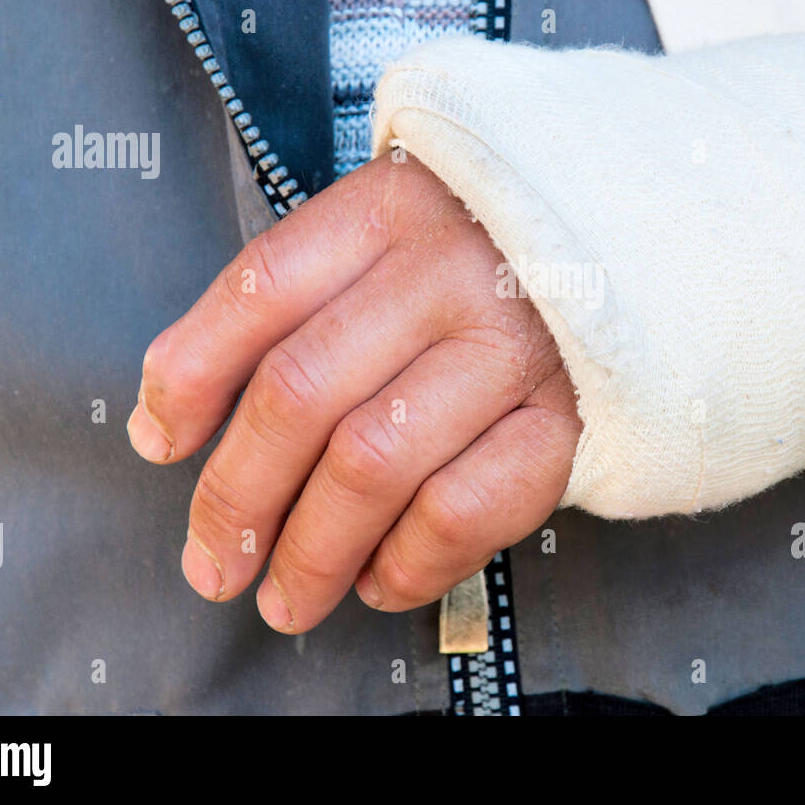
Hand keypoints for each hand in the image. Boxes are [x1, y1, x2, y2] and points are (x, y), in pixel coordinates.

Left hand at [126, 152, 580, 632]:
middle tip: (215, 561)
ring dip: (312, 551)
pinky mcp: (569, 418)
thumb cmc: (495, 253)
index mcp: (392, 209)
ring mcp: (515, 347)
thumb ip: (297, 301)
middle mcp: (450, 271)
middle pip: (302, 394)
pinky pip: (464, 508)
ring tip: (287, 594)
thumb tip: (170, 420)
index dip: (190, 377)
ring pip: (373, 464)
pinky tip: (380, 581)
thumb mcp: (396, 234)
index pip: (261, 291)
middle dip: (238, 497)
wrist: (642, 250)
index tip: (163, 442)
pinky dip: (408, 563)